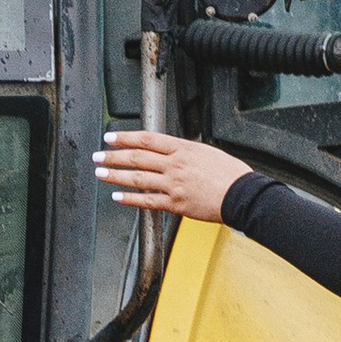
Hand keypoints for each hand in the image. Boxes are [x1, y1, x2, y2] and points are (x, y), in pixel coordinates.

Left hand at [93, 130, 232, 222]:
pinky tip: (117, 196)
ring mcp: (174, 184)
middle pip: (137, 157)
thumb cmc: (230, 174)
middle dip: (113, 156)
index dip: (125, 137)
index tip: (110, 137)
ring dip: (116, 175)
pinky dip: (130, 198)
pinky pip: (148, 201)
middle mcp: (175, 164)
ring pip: (138, 178)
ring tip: (101, 174)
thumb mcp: (207, 152)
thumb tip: (170, 153)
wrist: (242, 195)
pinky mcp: (177, 203)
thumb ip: (185, 152)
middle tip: (98, 156)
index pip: (147, 139)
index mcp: (182, 148)